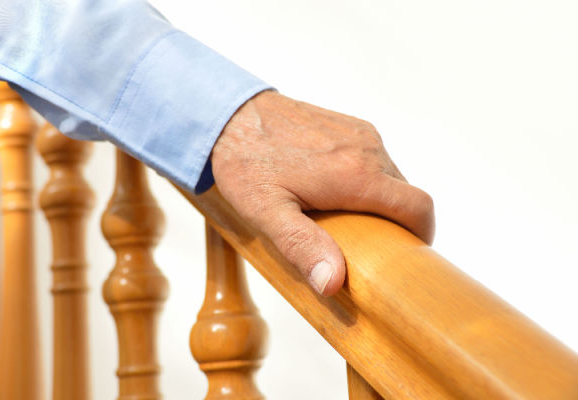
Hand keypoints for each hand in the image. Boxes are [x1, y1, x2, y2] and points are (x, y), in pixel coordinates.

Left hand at [211, 91, 434, 295]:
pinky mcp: (350, 126)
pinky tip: (336, 192)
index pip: (418, 208)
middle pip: (406, 194)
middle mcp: (367, 149)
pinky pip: (375, 159)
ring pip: (391, 177)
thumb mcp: (266, 212)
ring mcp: (360, 133)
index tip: (408, 253)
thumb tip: (333, 282)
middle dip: (396, 223)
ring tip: (348, 221)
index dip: (423, 235)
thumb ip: (302, 246)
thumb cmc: (246, 162)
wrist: (232, 114)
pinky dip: (369, 181)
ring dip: (381, 202)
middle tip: (368, 246)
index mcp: (355, 175)